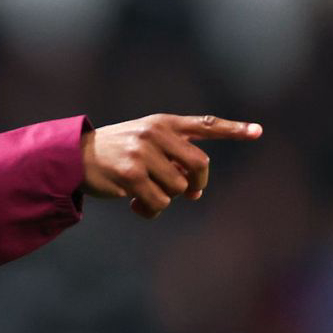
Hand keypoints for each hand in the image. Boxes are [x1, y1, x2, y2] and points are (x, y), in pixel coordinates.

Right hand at [79, 114, 261, 218]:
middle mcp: (155, 133)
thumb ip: (171, 153)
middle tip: (189, 193)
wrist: (73, 157)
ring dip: (166, 198)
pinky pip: (159, 203)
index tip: (258, 132)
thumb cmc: (113, 153)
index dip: (233, 130)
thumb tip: (195, 185)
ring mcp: (142, 153)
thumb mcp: (142, 141)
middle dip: (197, 183)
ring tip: (145, 195)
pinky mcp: (131, 174)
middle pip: (199, 165)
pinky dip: (151, 210)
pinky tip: (135, 204)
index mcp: (162, 123)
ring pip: (178, 188)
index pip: (204, 124)